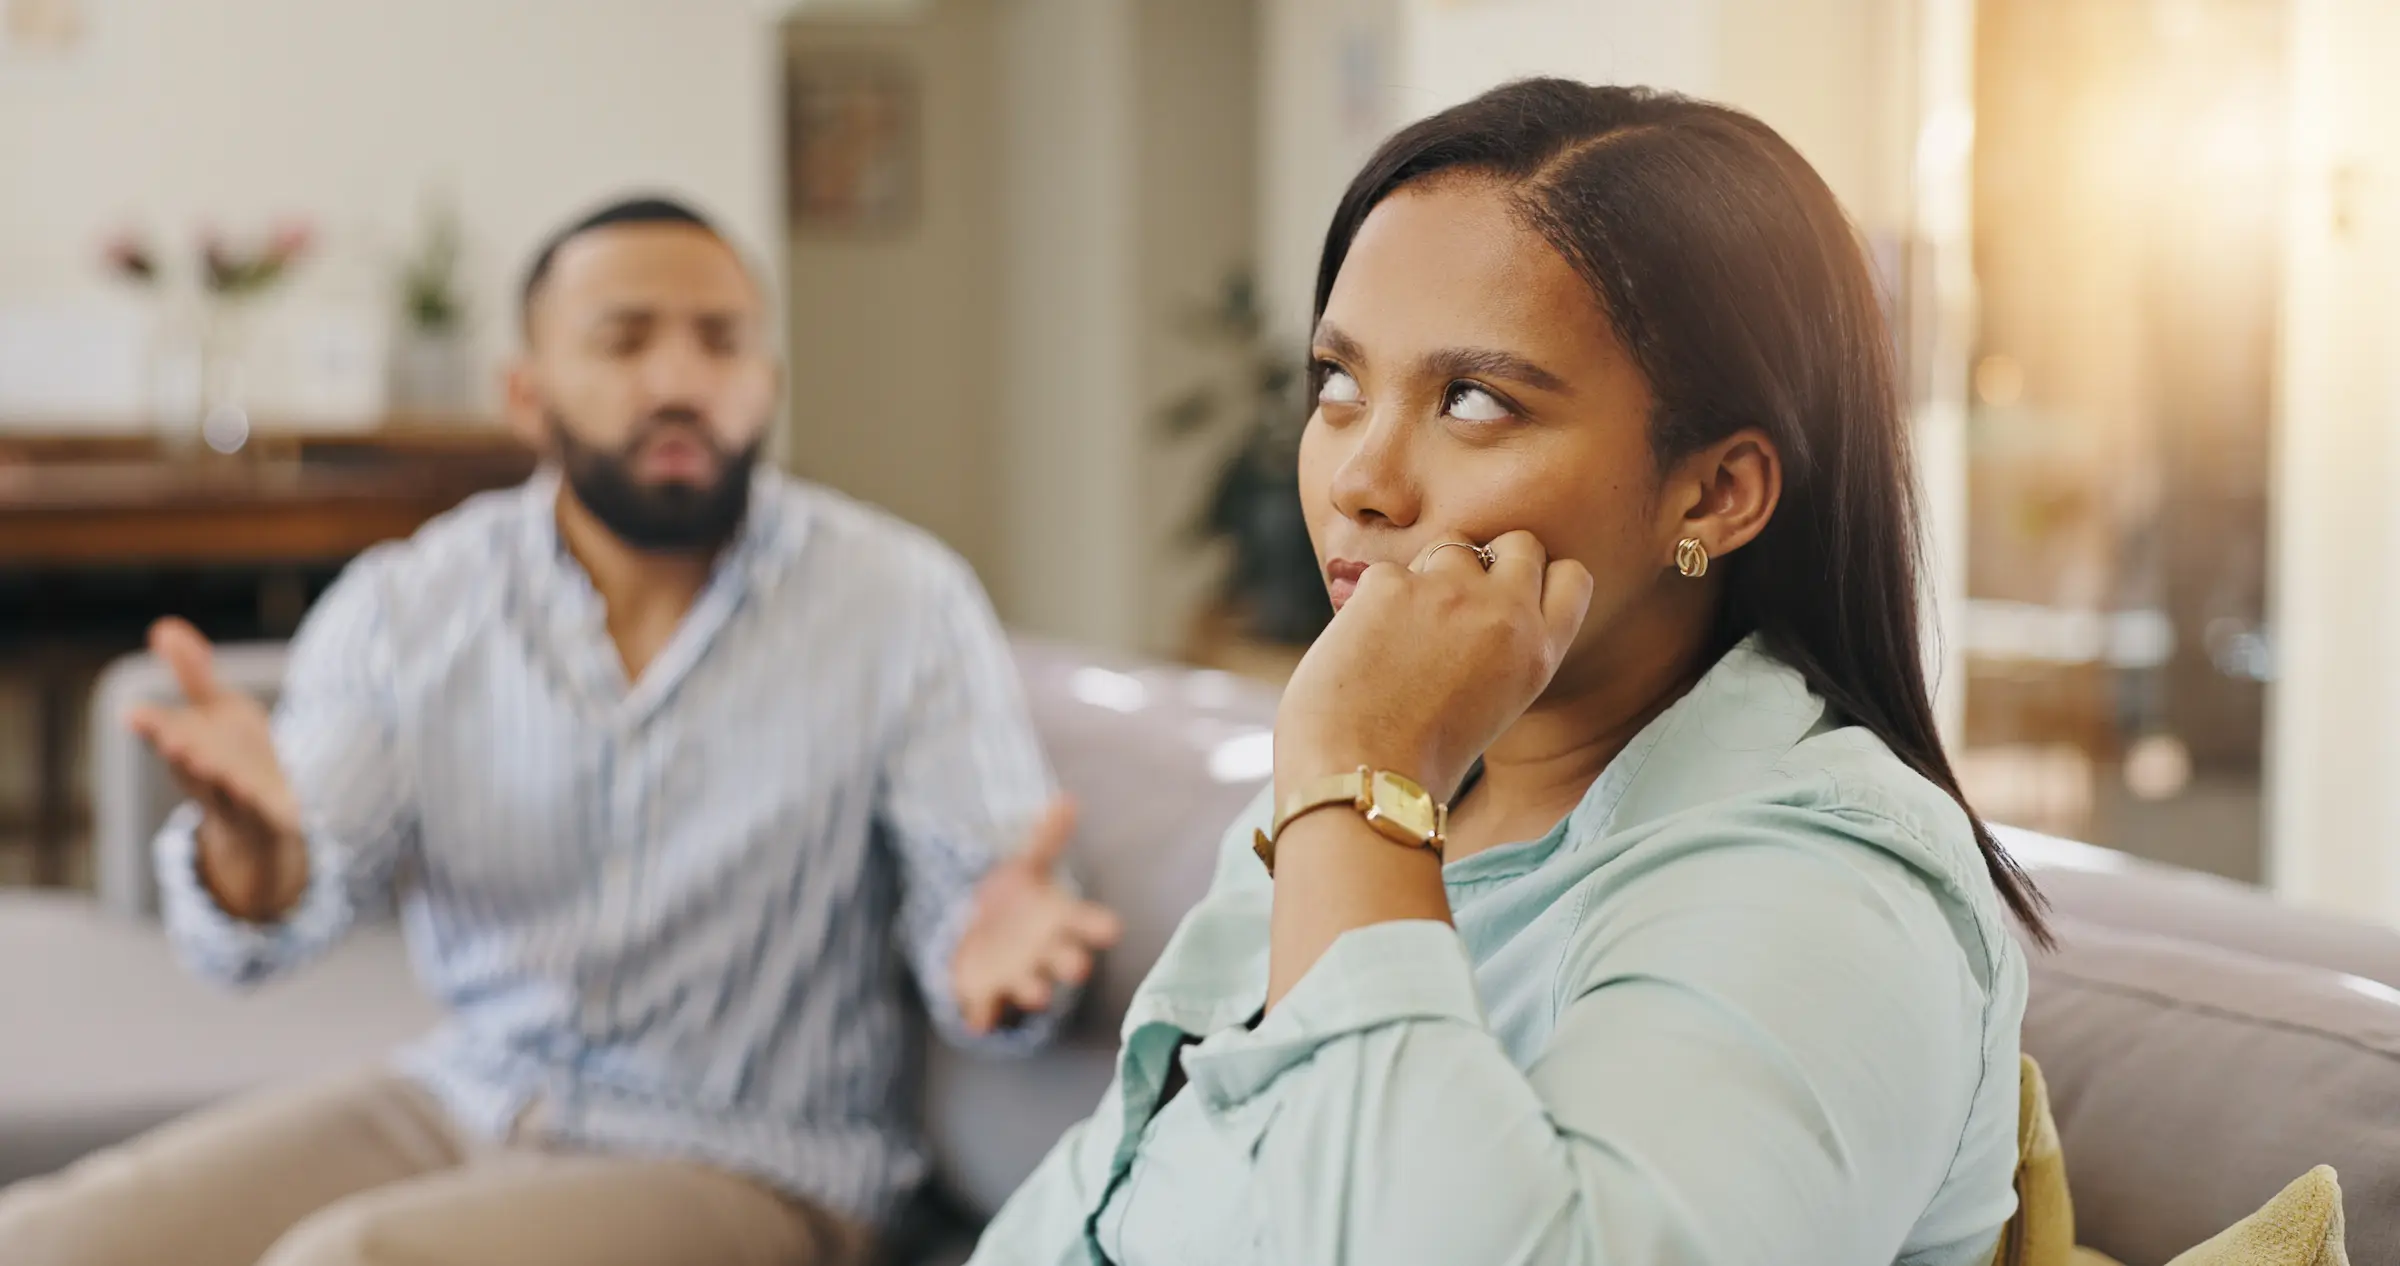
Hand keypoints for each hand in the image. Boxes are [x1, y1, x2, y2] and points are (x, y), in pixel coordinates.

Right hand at [124, 618, 307, 920]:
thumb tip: (163, 626)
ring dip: (218, 780)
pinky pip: (268, 814)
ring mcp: (238, 801)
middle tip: (172, 740)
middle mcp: (207, 777)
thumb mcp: (216, 710)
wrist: (261, 822)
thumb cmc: (233, 756)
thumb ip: (192, 674)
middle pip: (191, 767)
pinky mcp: (272, 818)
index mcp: (190, 748)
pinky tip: (263, 793)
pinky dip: (264, 805)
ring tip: (211, 764)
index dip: (152, 725)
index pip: (166, 735)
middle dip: (181, 754)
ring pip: (226, 793)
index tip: (132, 713)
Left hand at [950, 797, 1123, 1034]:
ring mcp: (1019, 975)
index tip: (1112, 928)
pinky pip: (987, 1008)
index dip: (1098, 927)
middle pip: (1066, 961)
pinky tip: (978, 1020)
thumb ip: (1046, 838)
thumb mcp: (1027, 867)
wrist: (984, 936)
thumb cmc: (1017, 902)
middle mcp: (1046, 953)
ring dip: (1033, 991)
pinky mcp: (988, 991)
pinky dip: (983, 1015)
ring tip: (1033, 994)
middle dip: (1071, 965)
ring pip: (1031, 988)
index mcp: (1059, 922)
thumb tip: (1067, 799)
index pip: (1087, 923)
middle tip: (1077, 968)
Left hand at [1275, 530, 1592, 800]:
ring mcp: (1447, 591)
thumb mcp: (1493, 708)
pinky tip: (1363, 648)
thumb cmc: (1417, 761)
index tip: (1510, 600)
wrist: (1361, 777)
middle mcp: (1504, 613)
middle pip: (1519, 542)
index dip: (1539, 579)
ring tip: (1404, 634)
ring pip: (1450, 546)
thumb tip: (1475, 608)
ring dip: (1431, 576)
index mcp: (1539, 653)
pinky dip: (1374, 602)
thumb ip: (1500, 651)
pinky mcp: (1390, 584)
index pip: (1571, 575)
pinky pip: (1388, 573)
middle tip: (1454, 606)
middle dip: (1490, 562)